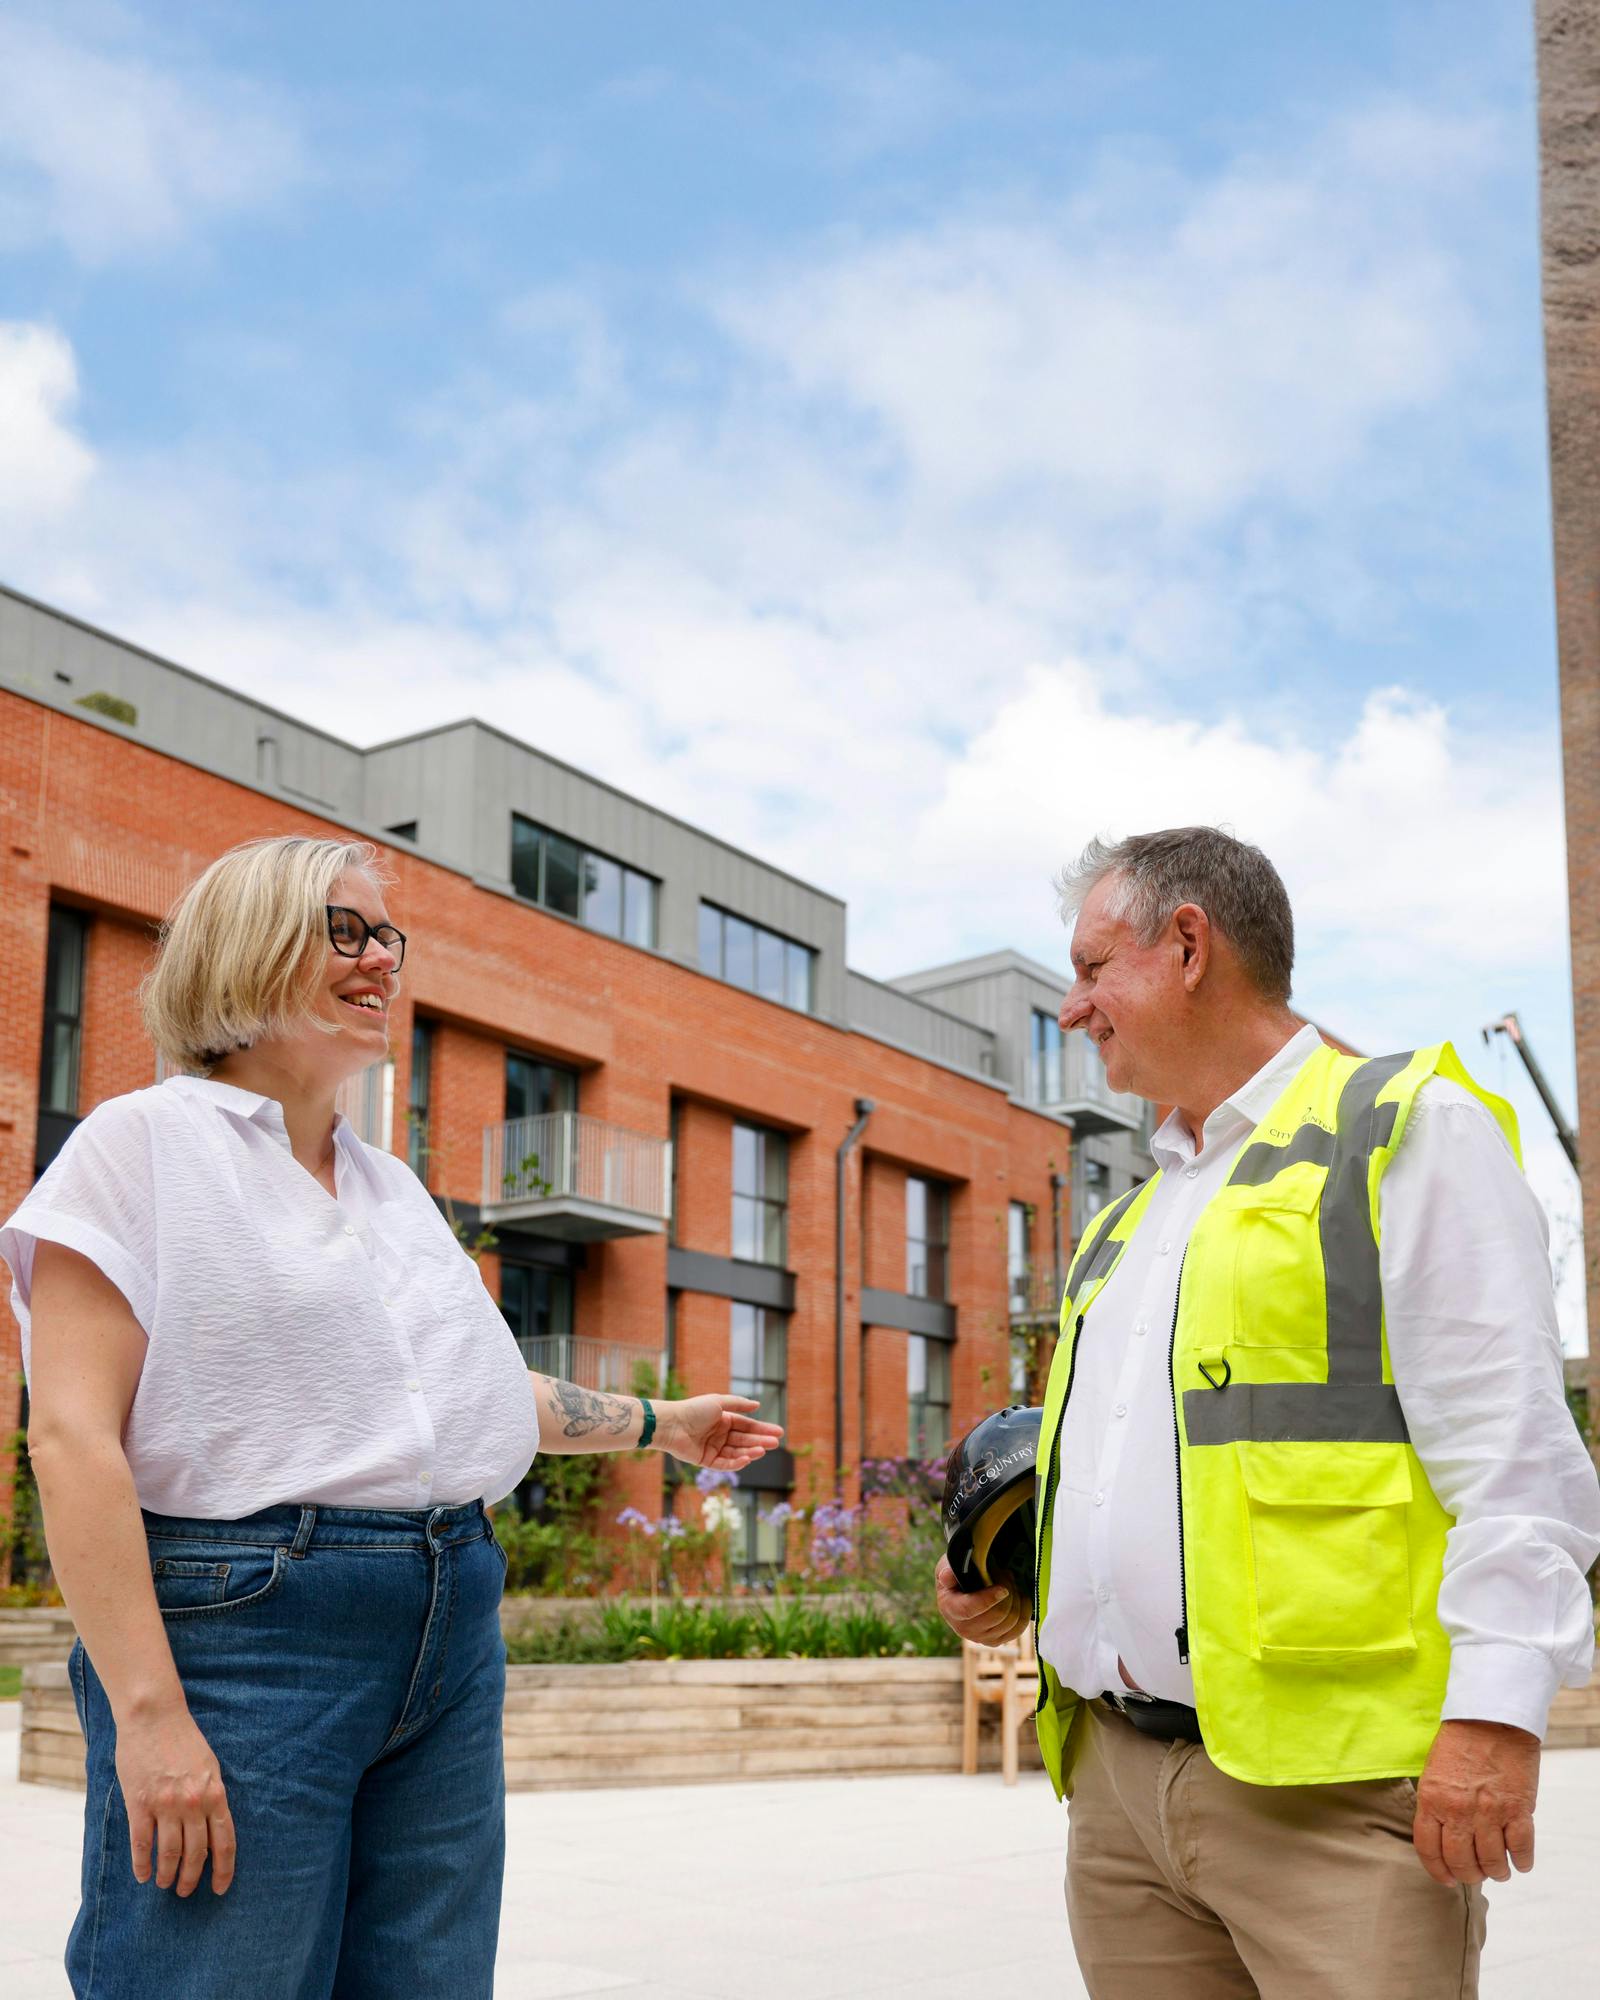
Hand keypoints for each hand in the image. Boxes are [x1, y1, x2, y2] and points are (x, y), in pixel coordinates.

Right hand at [114, 1703, 236, 1896]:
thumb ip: (212, 1797)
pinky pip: (142, 1844)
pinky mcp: (139, 1804)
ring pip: (169, 1854)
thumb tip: (212, 1830)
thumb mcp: (210, 1766)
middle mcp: (193, 1803)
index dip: (224, 1870)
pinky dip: (142, 1864)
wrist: (155, 1716)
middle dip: (192, 1878)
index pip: (225, 1841)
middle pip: (197, 1854)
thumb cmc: (184, 1739)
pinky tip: (143, 1875)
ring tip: (165, 1885)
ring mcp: (165, 1805)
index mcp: (215, 1793)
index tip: (221, 1888)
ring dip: (168, 1875)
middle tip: (186, 1891)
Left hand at [658, 1394, 783, 1469]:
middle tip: (775, 1443)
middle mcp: (720, 1435)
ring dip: (750, 1452)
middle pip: (744, 1440)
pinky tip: (747, 1458)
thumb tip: (758, 1405)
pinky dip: (737, 1462)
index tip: (778, 1432)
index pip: (747, 1426)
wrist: (672, 1424)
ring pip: (737, 1452)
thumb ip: (738, 1404)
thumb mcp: (718, 1402)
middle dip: (760, 1441)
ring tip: (762, 1450)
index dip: (762, 1429)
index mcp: (723, 1420)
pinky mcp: (706, 1461)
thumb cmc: (694, 1409)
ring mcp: (714, 1448)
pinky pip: (725, 1463)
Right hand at [935, 1555, 1030, 1646]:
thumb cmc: (958, 1574)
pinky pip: (1019, 1628)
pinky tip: (1019, 1597)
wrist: (965, 1589)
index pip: (969, 1609)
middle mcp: (963, 1628)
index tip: (1003, 1589)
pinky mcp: (996, 1641)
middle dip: (1007, 1589)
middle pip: (997, 1614)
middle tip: (1005, 1573)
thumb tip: (946, 1576)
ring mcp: (981, 1638)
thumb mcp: (949, 1565)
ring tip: (1010, 1582)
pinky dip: (1024, 1610)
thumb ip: (948, 1569)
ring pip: (1012, 1620)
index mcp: (950, 1608)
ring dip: (1016, 1597)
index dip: (988, 1600)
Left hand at [1412, 1718, 1539, 1885]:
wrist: (1491, 1717)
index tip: (1447, 1879)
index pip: (1429, 1850)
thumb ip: (1435, 1806)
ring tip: (1499, 1868)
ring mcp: (1489, 1812)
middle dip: (1469, 1874)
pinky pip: (1520, 1849)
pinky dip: (1521, 1861)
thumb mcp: (1433, 1772)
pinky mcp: (1517, 1809)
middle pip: (1461, 1862)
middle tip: (1476, 1871)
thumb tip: (1442, 1840)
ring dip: (1496, 1871)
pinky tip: (1519, 1861)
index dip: (1438, 1871)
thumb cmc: (1459, 1743)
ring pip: (1492, 1862)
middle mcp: (1458, 1811)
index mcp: (1432, 1800)